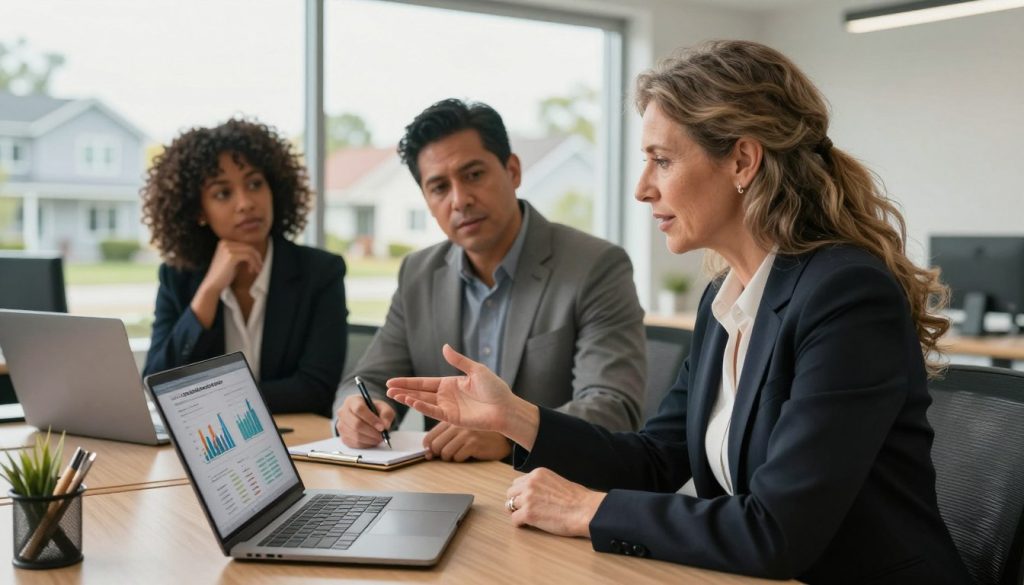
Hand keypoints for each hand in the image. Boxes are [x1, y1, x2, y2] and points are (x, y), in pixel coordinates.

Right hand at [190, 240, 263, 327]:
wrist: (213, 284)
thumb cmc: (224, 274)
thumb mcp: (233, 260)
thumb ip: (241, 254)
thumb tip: (256, 252)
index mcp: (224, 242)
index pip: (245, 245)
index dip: (253, 254)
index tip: (256, 264)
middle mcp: (225, 243)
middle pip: (249, 247)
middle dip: (257, 258)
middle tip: (259, 268)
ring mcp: (228, 248)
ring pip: (250, 251)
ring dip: (256, 261)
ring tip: (257, 270)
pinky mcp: (231, 256)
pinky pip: (249, 257)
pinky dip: (253, 264)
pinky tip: (251, 271)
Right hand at [335, 394, 395, 447]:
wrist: (365, 417)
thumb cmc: (374, 410)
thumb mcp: (383, 407)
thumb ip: (386, 414)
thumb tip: (385, 425)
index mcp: (352, 401)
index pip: (359, 409)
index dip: (371, 419)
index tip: (382, 427)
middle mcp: (343, 412)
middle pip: (356, 424)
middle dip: (372, 432)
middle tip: (382, 435)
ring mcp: (341, 425)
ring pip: (356, 435)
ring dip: (370, 439)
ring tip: (379, 438)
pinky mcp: (343, 437)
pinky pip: (355, 443)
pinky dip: (366, 444)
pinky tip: (372, 440)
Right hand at [386, 344, 518, 433]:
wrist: (506, 408)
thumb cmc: (495, 389)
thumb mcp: (476, 370)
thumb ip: (458, 360)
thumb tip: (444, 347)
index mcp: (450, 383)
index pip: (424, 382)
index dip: (408, 382)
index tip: (392, 381)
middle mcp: (446, 396)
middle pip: (419, 392)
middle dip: (403, 390)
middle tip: (386, 388)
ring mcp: (448, 407)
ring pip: (423, 402)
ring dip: (408, 399)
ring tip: (393, 395)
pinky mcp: (452, 418)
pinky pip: (433, 411)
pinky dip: (422, 407)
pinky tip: (411, 401)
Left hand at [422, 422, 510, 461]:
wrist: (502, 438)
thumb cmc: (479, 436)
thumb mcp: (460, 431)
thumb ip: (444, 438)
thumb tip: (428, 453)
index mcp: (450, 420)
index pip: (429, 437)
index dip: (428, 448)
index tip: (431, 453)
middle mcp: (456, 424)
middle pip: (435, 446)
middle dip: (439, 454)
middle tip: (448, 455)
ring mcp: (465, 433)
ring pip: (445, 453)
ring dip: (451, 458)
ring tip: (460, 453)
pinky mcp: (474, 442)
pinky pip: (458, 457)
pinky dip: (461, 459)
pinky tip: (469, 453)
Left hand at [505, 468, 605, 537]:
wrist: (585, 510)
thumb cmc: (578, 499)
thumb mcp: (557, 481)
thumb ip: (542, 484)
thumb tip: (535, 493)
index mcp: (538, 474)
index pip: (518, 482)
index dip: (521, 493)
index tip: (526, 500)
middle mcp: (530, 483)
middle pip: (510, 493)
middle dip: (516, 501)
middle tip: (524, 510)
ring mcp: (528, 498)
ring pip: (509, 506)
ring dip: (517, 512)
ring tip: (527, 518)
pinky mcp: (528, 514)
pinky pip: (514, 520)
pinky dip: (519, 524)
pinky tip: (527, 525)